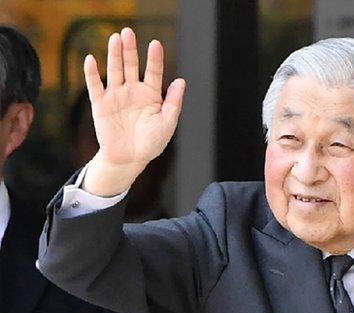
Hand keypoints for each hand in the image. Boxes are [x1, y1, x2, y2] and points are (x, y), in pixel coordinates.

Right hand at [83, 27, 185, 196]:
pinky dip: (92, 73)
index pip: (154, 72)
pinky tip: (91, 59)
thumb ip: (173, 102)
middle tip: (127, 32)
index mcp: (151, 95)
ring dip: (114, 55)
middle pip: (132, 66)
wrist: (130, 158)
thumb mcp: (167, 123)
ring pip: (114, 71)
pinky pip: (95, 86)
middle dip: (130, 50)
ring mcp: (116, 96)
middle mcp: (133, 91)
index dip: (154, 58)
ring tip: (114, 38)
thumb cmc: (151, 142)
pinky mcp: (101, 104)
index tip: (155, 44)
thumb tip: (181, 81)